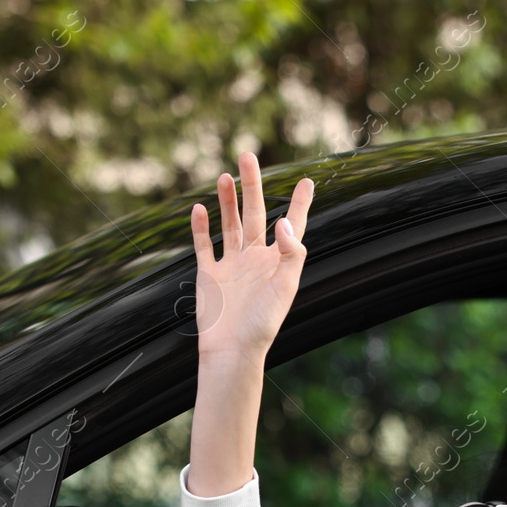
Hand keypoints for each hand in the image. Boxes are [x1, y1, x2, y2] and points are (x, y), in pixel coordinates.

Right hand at [189, 151, 313, 358]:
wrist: (232, 350)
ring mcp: (231, 266)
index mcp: (277, 262)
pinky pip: (204, 245)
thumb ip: (290, 252)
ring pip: (229, 225)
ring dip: (227, 201)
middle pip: (254, 214)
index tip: (306, 181)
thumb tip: (282, 221)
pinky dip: (201, 227)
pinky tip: (200, 208)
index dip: (299, 204)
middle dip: (253, 186)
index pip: (291, 226)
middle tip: (248, 156)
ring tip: (226, 176)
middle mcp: (255, 259)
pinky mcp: (210, 275)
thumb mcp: (285, 287)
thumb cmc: (263, 324)